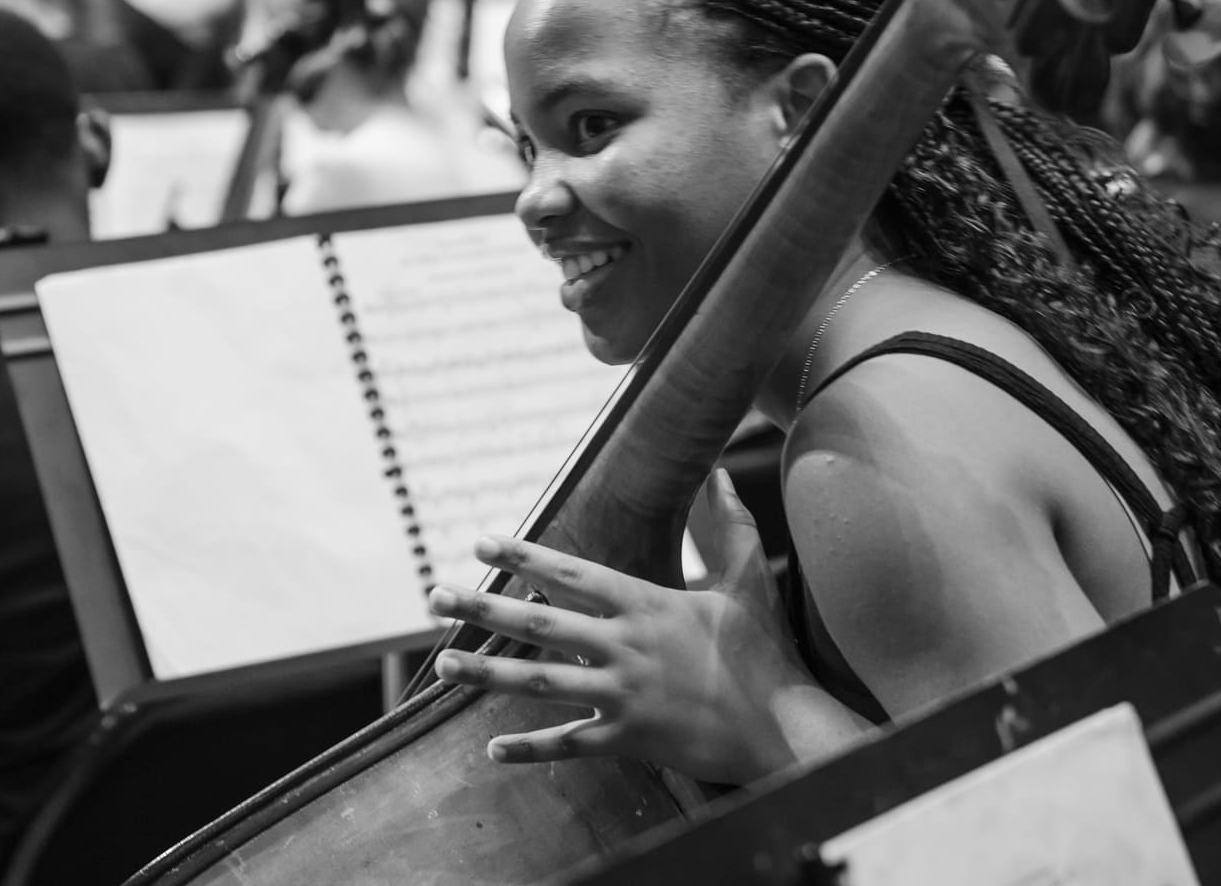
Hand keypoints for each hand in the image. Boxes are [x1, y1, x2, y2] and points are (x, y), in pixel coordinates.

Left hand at [428, 470, 815, 785]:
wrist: (786, 728)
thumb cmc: (766, 655)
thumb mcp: (750, 582)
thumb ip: (731, 526)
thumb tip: (725, 473)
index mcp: (648, 604)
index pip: (573, 573)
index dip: (524, 556)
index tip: (481, 543)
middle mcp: (626, 647)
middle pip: (540, 625)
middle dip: (482, 608)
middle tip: (434, 597)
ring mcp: (624, 696)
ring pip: (540, 683)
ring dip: (487, 673)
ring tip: (444, 664)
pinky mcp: (629, 739)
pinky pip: (568, 744)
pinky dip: (529, 748)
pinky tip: (492, 747)